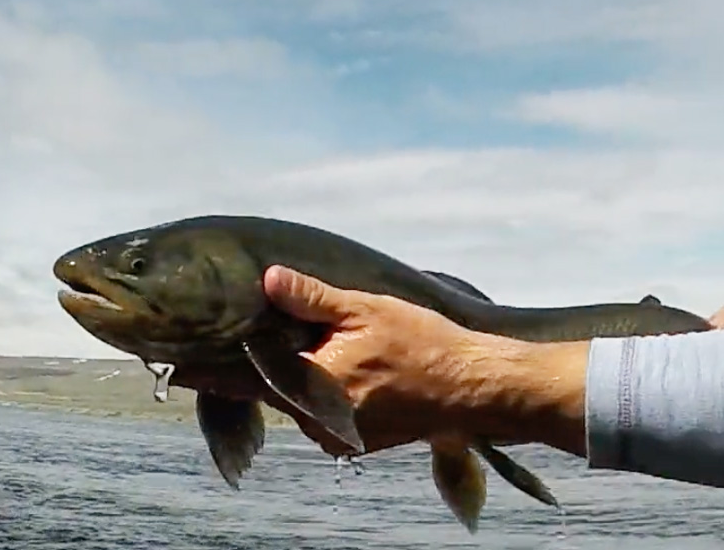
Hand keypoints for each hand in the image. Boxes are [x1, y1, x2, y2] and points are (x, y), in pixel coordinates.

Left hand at [260, 264, 495, 455]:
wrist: (466, 387)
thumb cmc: (419, 343)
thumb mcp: (366, 309)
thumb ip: (312, 298)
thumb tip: (270, 279)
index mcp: (311, 382)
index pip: (257, 366)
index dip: (262, 342)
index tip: (275, 323)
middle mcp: (315, 418)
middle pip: (278, 385)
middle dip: (290, 359)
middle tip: (321, 333)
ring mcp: (334, 436)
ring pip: (301, 403)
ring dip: (312, 381)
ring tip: (347, 355)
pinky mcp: (352, 445)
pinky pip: (324, 418)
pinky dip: (333, 399)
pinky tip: (361, 377)